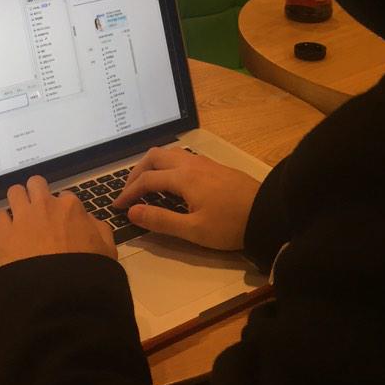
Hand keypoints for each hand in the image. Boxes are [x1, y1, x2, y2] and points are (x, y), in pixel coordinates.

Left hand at [0, 175, 116, 266]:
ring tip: (21, 216)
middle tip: (39, 211)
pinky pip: (0, 216)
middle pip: (36, 183)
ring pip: (14, 192)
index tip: (61, 222)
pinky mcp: (4, 233)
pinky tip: (10, 234)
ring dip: (18, 201)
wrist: (59, 295)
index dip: (62, 209)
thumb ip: (99, 229)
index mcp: (70, 206)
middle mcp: (44, 205)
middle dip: (37, 193)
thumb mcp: (107, 250)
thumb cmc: (87, 272)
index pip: (64, 196)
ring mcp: (22, 217)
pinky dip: (5, 223)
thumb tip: (88, 219)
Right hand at [112, 146, 260, 250]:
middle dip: (136, 172)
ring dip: (152, 166)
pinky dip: (166, 165)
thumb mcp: (194, 230)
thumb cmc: (230, 225)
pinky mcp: (213, 166)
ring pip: (168, 153)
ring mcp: (203, 162)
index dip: (129, 193)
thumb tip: (132, 211)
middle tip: (128, 191)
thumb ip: (161, 220)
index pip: (146, 180)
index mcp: (183, 178)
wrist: (267, 213)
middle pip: (154, 157)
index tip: (117, 207)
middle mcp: (190, 164)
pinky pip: (181, 157)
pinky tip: (170, 181)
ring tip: (145, 184)